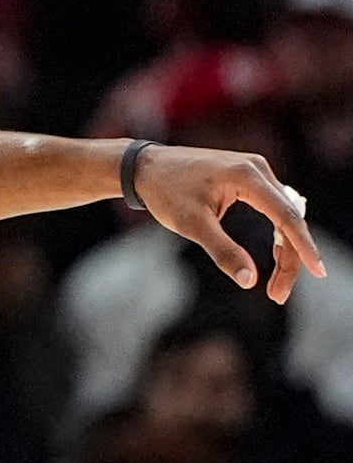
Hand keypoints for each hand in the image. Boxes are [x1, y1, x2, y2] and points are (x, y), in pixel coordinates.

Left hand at [136, 145, 325, 303]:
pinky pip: (273, 208)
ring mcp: (254, 170)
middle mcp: (257, 168)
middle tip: (278, 295)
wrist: (144, 167)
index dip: (303, 246)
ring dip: (285, 249)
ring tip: (276, 285)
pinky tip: (277, 256)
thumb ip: (222, 251)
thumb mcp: (191, 224)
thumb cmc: (165, 192)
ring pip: (283, 215)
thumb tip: (249, 280)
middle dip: (289, 258)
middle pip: (288, 218)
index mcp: (246, 175)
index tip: (318, 271)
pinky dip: (277, 234)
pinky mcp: (248, 177)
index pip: (286, 216)